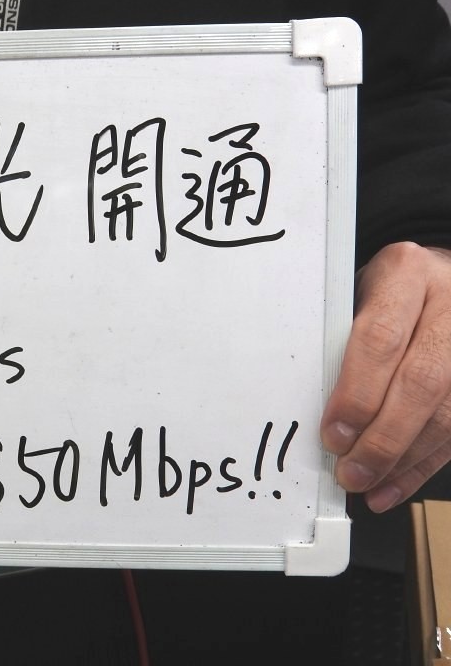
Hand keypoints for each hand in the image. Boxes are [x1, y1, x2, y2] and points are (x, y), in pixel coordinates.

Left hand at [321, 242, 450, 511]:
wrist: (443, 275)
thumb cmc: (388, 290)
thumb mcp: (358, 292)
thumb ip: (343, 338)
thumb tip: (318, 407)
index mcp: (407, 273)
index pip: (380, 340)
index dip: (356, 394)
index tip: (333, 433)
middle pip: (421, 382)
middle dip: (383, 437)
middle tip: (351, 471)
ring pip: (448, 413)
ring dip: (405, 459)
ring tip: (368, 484)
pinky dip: (425, 464)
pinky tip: (396, 483)